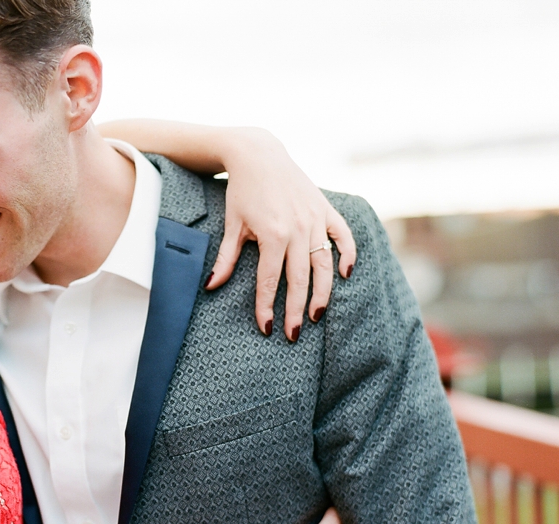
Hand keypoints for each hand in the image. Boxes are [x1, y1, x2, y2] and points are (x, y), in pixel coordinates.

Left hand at [206, 128, 356, 341]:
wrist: (259, 154)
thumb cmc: (242, 192)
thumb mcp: (232, 225)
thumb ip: (226, 258)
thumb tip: (211, 286)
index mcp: (273, 234)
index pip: (271, 280)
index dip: (268, 306)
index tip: (266, 328)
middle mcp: (298, 228)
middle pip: (300, 279)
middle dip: (296, 310)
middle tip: (294, 335)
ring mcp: (315, 219)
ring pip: (324, 264)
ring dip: (323, 292)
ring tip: (318, 315)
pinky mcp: (325, 209)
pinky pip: (343, 235)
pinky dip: (348, 254)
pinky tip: (346, 274)